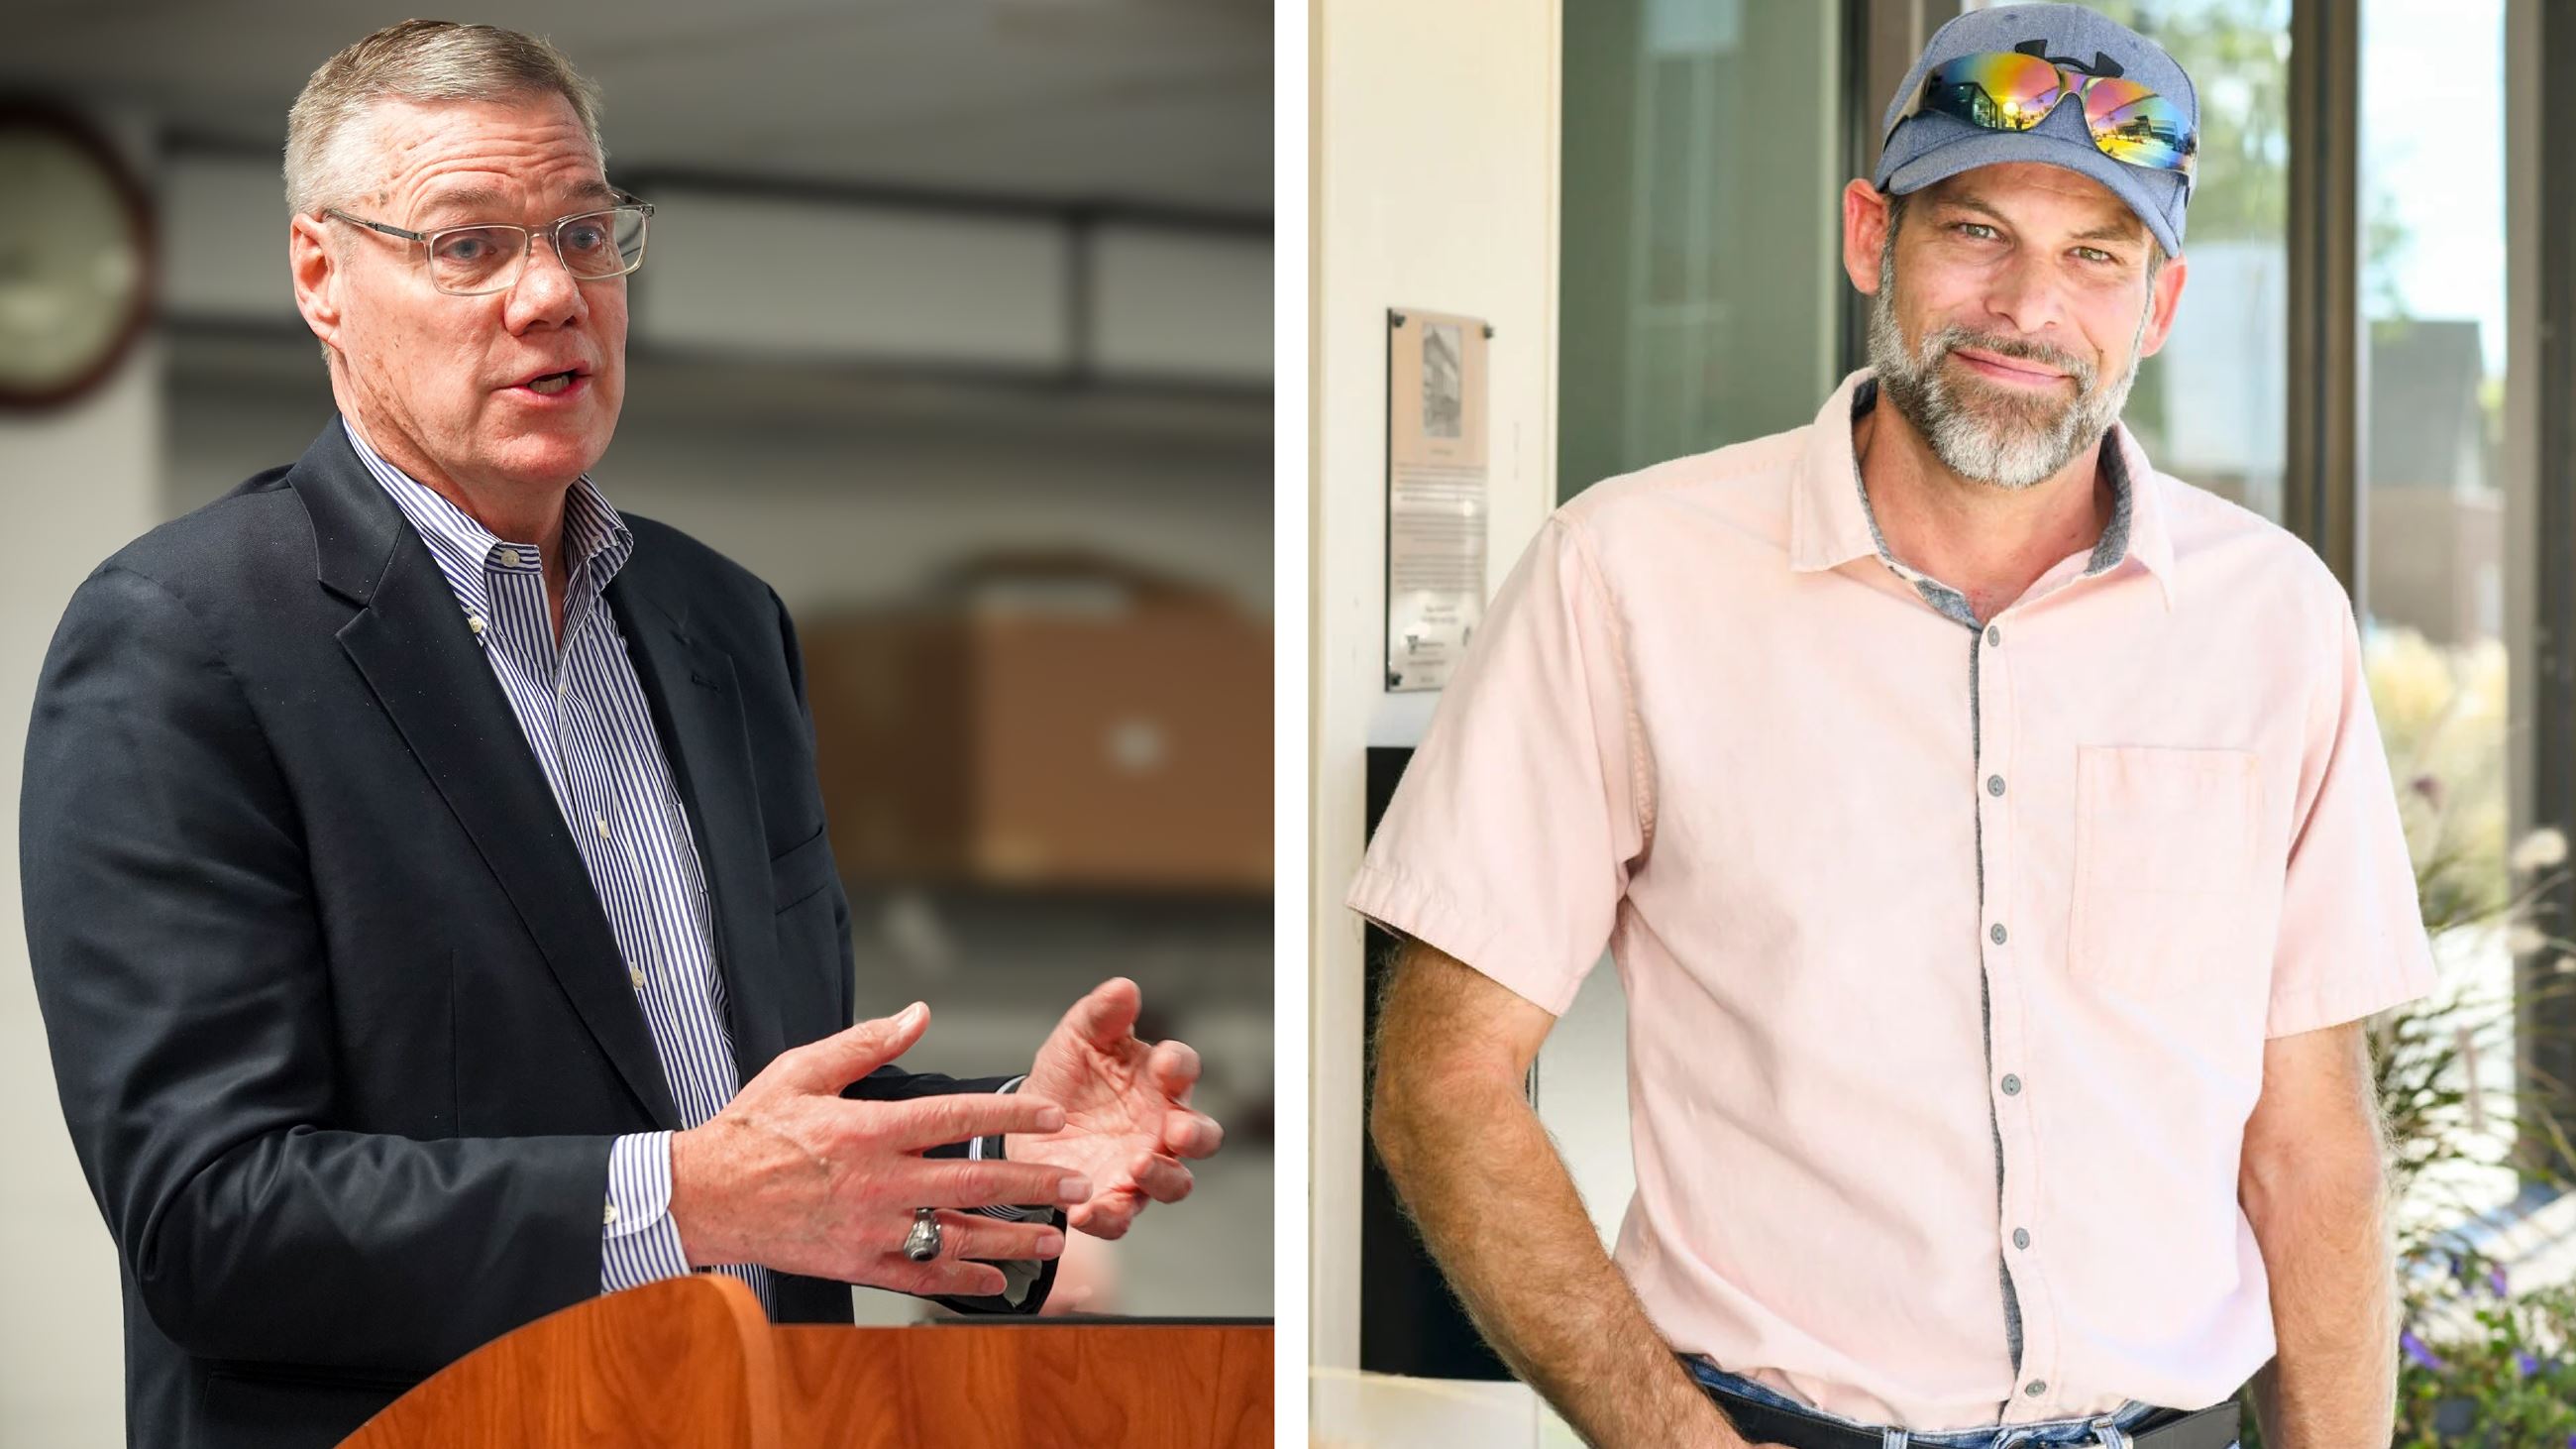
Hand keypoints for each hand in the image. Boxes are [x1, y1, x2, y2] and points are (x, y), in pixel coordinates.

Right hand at [668, 1002, 1089, 1298]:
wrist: (701, 1197)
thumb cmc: (750, 1129)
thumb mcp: (803, 1071)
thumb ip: (867, 1044)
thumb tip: (919, 1014)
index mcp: (869, 1129)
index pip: (958, 1118)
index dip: (1012, 1116)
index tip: (1053, 1117)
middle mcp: (877, 1182)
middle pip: (973, 1182)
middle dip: (1033, 1185)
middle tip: (1077, 1186)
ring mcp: (869, 1229)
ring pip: (955, 1236)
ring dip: (1010, 1241)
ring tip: (1054, 1240)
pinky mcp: (855, 1264)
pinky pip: (918, 1276)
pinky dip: (961, 1281)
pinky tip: (997, 1282)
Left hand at [1005, 977, 1224, 1238]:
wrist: (1026, 1123)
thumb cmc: (1068, 1077)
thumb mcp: (1076, 1039)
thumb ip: (1101, 1016)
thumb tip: (1124, 986)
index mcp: (1157, 1081)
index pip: (1183, 1069)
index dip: (1179, 1066)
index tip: (1164, 1062)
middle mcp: (1160, 1127)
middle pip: (1203, 1136)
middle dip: (1195, 1134)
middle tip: (1176, 1131)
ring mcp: (1141, 1167)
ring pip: (1175, 1182)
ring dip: (1163, 1176)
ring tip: (1139, 1165)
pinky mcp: (1112, 1199)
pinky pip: (1121, 1217)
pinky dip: (1107, 1216)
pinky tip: (1084, 1210)